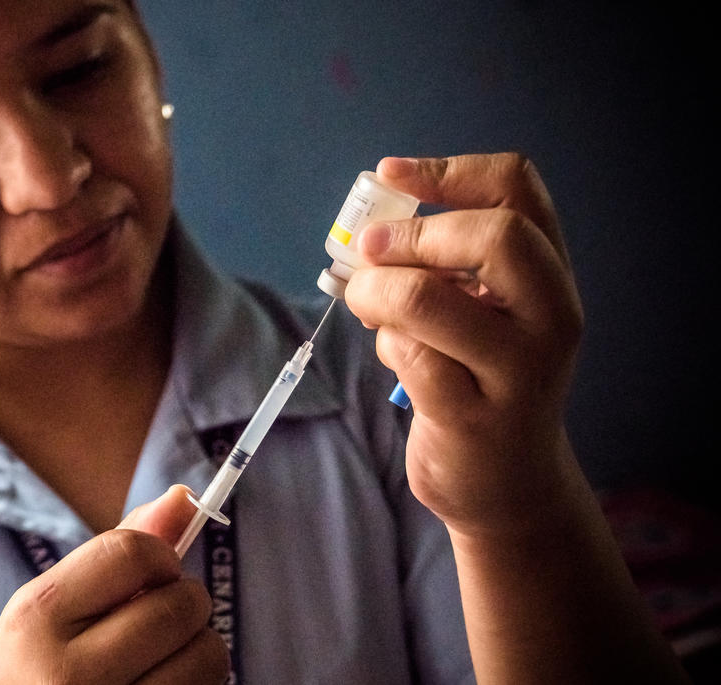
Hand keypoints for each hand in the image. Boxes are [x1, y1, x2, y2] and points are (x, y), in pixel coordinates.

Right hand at [0, 486, 229, 683]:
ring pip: (208, 654)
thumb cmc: (40, 670)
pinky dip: (198, 683)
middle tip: (156, 626)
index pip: (131, 552)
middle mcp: (65, 672)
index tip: (156, 576)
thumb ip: (116, 555)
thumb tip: (184, 496)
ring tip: (160, 662)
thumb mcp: (54, 612)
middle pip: (178, 604)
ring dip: (198, 650)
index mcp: (36, 617)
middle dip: (184, 606)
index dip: (160, 557)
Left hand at [344, 153, 583, 537]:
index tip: (389, 175)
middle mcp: (551, 316)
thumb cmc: (484, 381)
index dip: (449, 170)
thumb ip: (448, 266)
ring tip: (367, 304)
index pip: (517, 189)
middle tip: (370, 251)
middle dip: (412, 235)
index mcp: (550, 275)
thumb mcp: (484, 313)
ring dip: (377, 293)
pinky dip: (384, 345)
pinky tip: (394, 356)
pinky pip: (408, 357)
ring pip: (428, 300)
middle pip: (494, 235)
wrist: (510, 485)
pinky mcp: (474, 418)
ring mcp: (519, 371)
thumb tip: (372, 226)